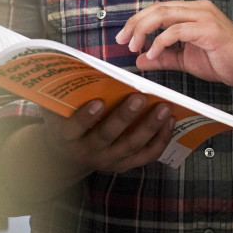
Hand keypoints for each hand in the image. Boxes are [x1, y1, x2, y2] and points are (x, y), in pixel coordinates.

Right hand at [39, 94, 174, 174]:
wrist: (70, 157)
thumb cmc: (69, 123)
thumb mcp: (61, 111)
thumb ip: (69, 95)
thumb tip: (81, 67)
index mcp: (68, 137)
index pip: (74, 129)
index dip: (85, 117)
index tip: (98, 101)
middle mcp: (88, 152)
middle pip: (107, 136)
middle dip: (124, 117)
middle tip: (140, 97)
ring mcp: (108, 161)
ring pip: (131, 145)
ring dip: (150, 126)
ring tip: (164, 107)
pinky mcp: (125, 164)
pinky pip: (146, 155)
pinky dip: (161, 139)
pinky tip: (171, 121)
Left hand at [116, 0, 232, 89]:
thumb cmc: (223, 61)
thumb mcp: (186, 59)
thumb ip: (164, 57)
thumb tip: (140, 59)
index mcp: (193, 11)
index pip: (159, 8)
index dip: (138, 20)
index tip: (124, 36)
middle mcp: (198, 9)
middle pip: (158, 8)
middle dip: (136, 23)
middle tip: (122, 40)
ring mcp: (204, 17)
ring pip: (165, 14)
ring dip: (145, 30)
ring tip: (134, 46)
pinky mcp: (208, 29)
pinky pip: (177, 31)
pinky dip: (161, 42)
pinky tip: (154, 54)